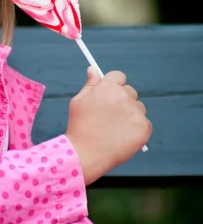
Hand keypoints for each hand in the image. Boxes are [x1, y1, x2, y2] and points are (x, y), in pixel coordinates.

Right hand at [65, 67, 151, 184]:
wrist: (85, 154)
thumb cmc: (79, 126)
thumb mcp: (79, 102)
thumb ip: (90, 84)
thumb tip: (93, 69)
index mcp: (108, 87)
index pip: (118, 76)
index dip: (113, 86)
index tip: (108, 96)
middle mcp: (124, 97)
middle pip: (130, 92)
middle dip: (122, 101)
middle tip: (109, 117)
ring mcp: (136, 113)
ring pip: (138, 108)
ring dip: (130, 114)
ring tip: (114, 129)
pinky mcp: (144, 128)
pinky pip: (144, 123)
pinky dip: (136, 129)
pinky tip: (122, 137)